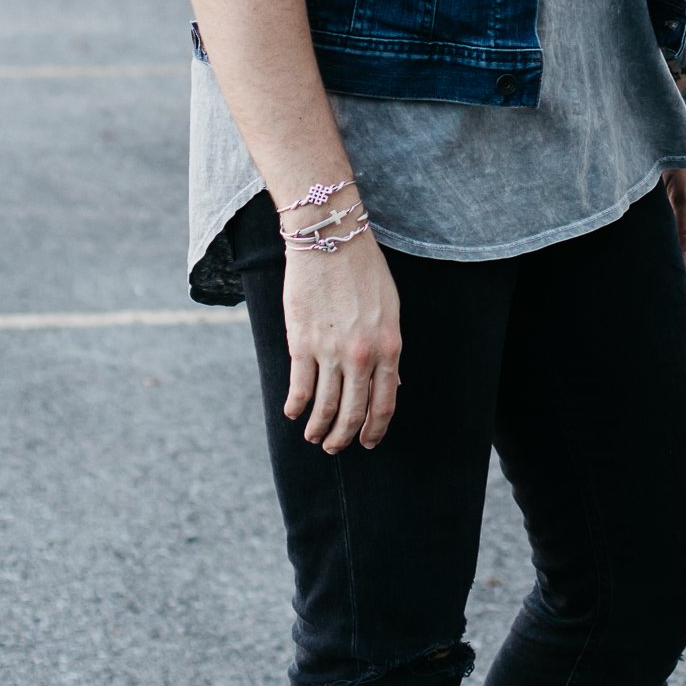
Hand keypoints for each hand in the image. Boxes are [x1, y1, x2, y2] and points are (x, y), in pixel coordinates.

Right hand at [281, 229, 402, 451]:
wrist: (331, 238)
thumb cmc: (364, 269)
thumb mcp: (390, 308)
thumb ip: (389, 347)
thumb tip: (392, 382)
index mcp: (389, 346)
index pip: (384, 402)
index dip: (376, 428)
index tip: (368, 441)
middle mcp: (362, 355)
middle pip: (354, 411)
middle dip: (344, 436)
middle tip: (335, 446)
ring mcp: (331, 351)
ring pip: (325, 406)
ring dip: (319, 428)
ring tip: (313, 436)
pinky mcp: (302, 342)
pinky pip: (299, 387)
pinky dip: (295, 406)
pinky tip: (293, 413)